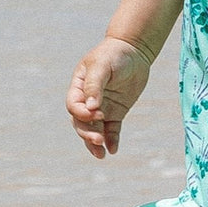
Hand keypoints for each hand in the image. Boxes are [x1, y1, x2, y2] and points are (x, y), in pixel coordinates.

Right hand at [66, 37, 152, 157]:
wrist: (133, 51)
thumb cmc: (113, 54)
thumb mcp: (102, 66)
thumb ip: (95, 86)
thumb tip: (91, 107)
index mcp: (79, 87)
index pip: (74, 106)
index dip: (82, 114)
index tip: (97, 114)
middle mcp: (87, 100)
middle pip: (81, 122)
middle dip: (88, 133)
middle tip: (98, 140)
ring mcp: (102, 108)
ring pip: (94, 129)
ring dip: (95, 142)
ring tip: (101, 155)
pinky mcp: (116, 112)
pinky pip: (112, 130)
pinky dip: (112, 140)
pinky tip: (113, 150)